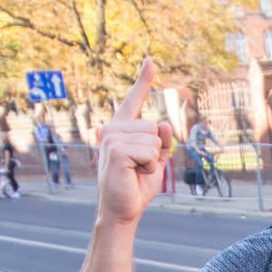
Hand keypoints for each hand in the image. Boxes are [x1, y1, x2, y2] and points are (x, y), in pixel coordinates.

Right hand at [95, 57, 173, 225]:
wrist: (122, 211)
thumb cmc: (136, 187)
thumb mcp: (154, 160)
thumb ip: (160, 141)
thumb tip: (161, 124)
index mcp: (121, 129)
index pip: (134, 101)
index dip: (143, 81)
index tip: (150, 61)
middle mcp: (112, 129)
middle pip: (154, 127)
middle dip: (155, 151)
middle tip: (138, 169)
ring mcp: (111, 137)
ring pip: (153, 139)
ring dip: (152, 160)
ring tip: (135, 172)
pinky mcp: (115, 149)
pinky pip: (149, 150)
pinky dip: (148, 166)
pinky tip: (133, 174)